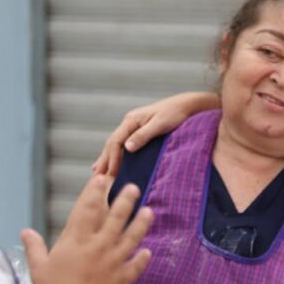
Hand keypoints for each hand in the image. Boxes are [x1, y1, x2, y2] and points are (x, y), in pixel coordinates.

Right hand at [21, 174, 153, 283]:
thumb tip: (25, 232)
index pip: (87, 209)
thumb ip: (34, 248)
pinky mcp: (122, 277)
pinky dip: (142, 259)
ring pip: (131, 237)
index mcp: (77, 241)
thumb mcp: (38, 269)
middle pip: (116, 217)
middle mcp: (98, 246)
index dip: (94, 192)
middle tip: (134, 187)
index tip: (102, 177)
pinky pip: (136, 266)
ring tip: (149, 211)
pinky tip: (148, 252)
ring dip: (141, 224)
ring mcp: (113, 261)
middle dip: (125, 200)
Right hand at [91, 92, 217, 174]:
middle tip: (96, 179)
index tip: (109, 174)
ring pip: (116, 144)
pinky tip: (112, 163)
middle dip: (104, 161)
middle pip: (112, 143)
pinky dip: (116, 155)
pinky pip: (123, 144)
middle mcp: (130, 122)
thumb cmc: (176, 113)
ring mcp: (134, 126)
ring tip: (99, 174)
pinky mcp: (140, 130)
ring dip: (107, 159)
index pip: (115, 141)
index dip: (111, 158)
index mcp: (132, 120)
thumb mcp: (160, 124)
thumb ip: (144, 135)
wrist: (187, 105)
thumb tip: (127, 147)